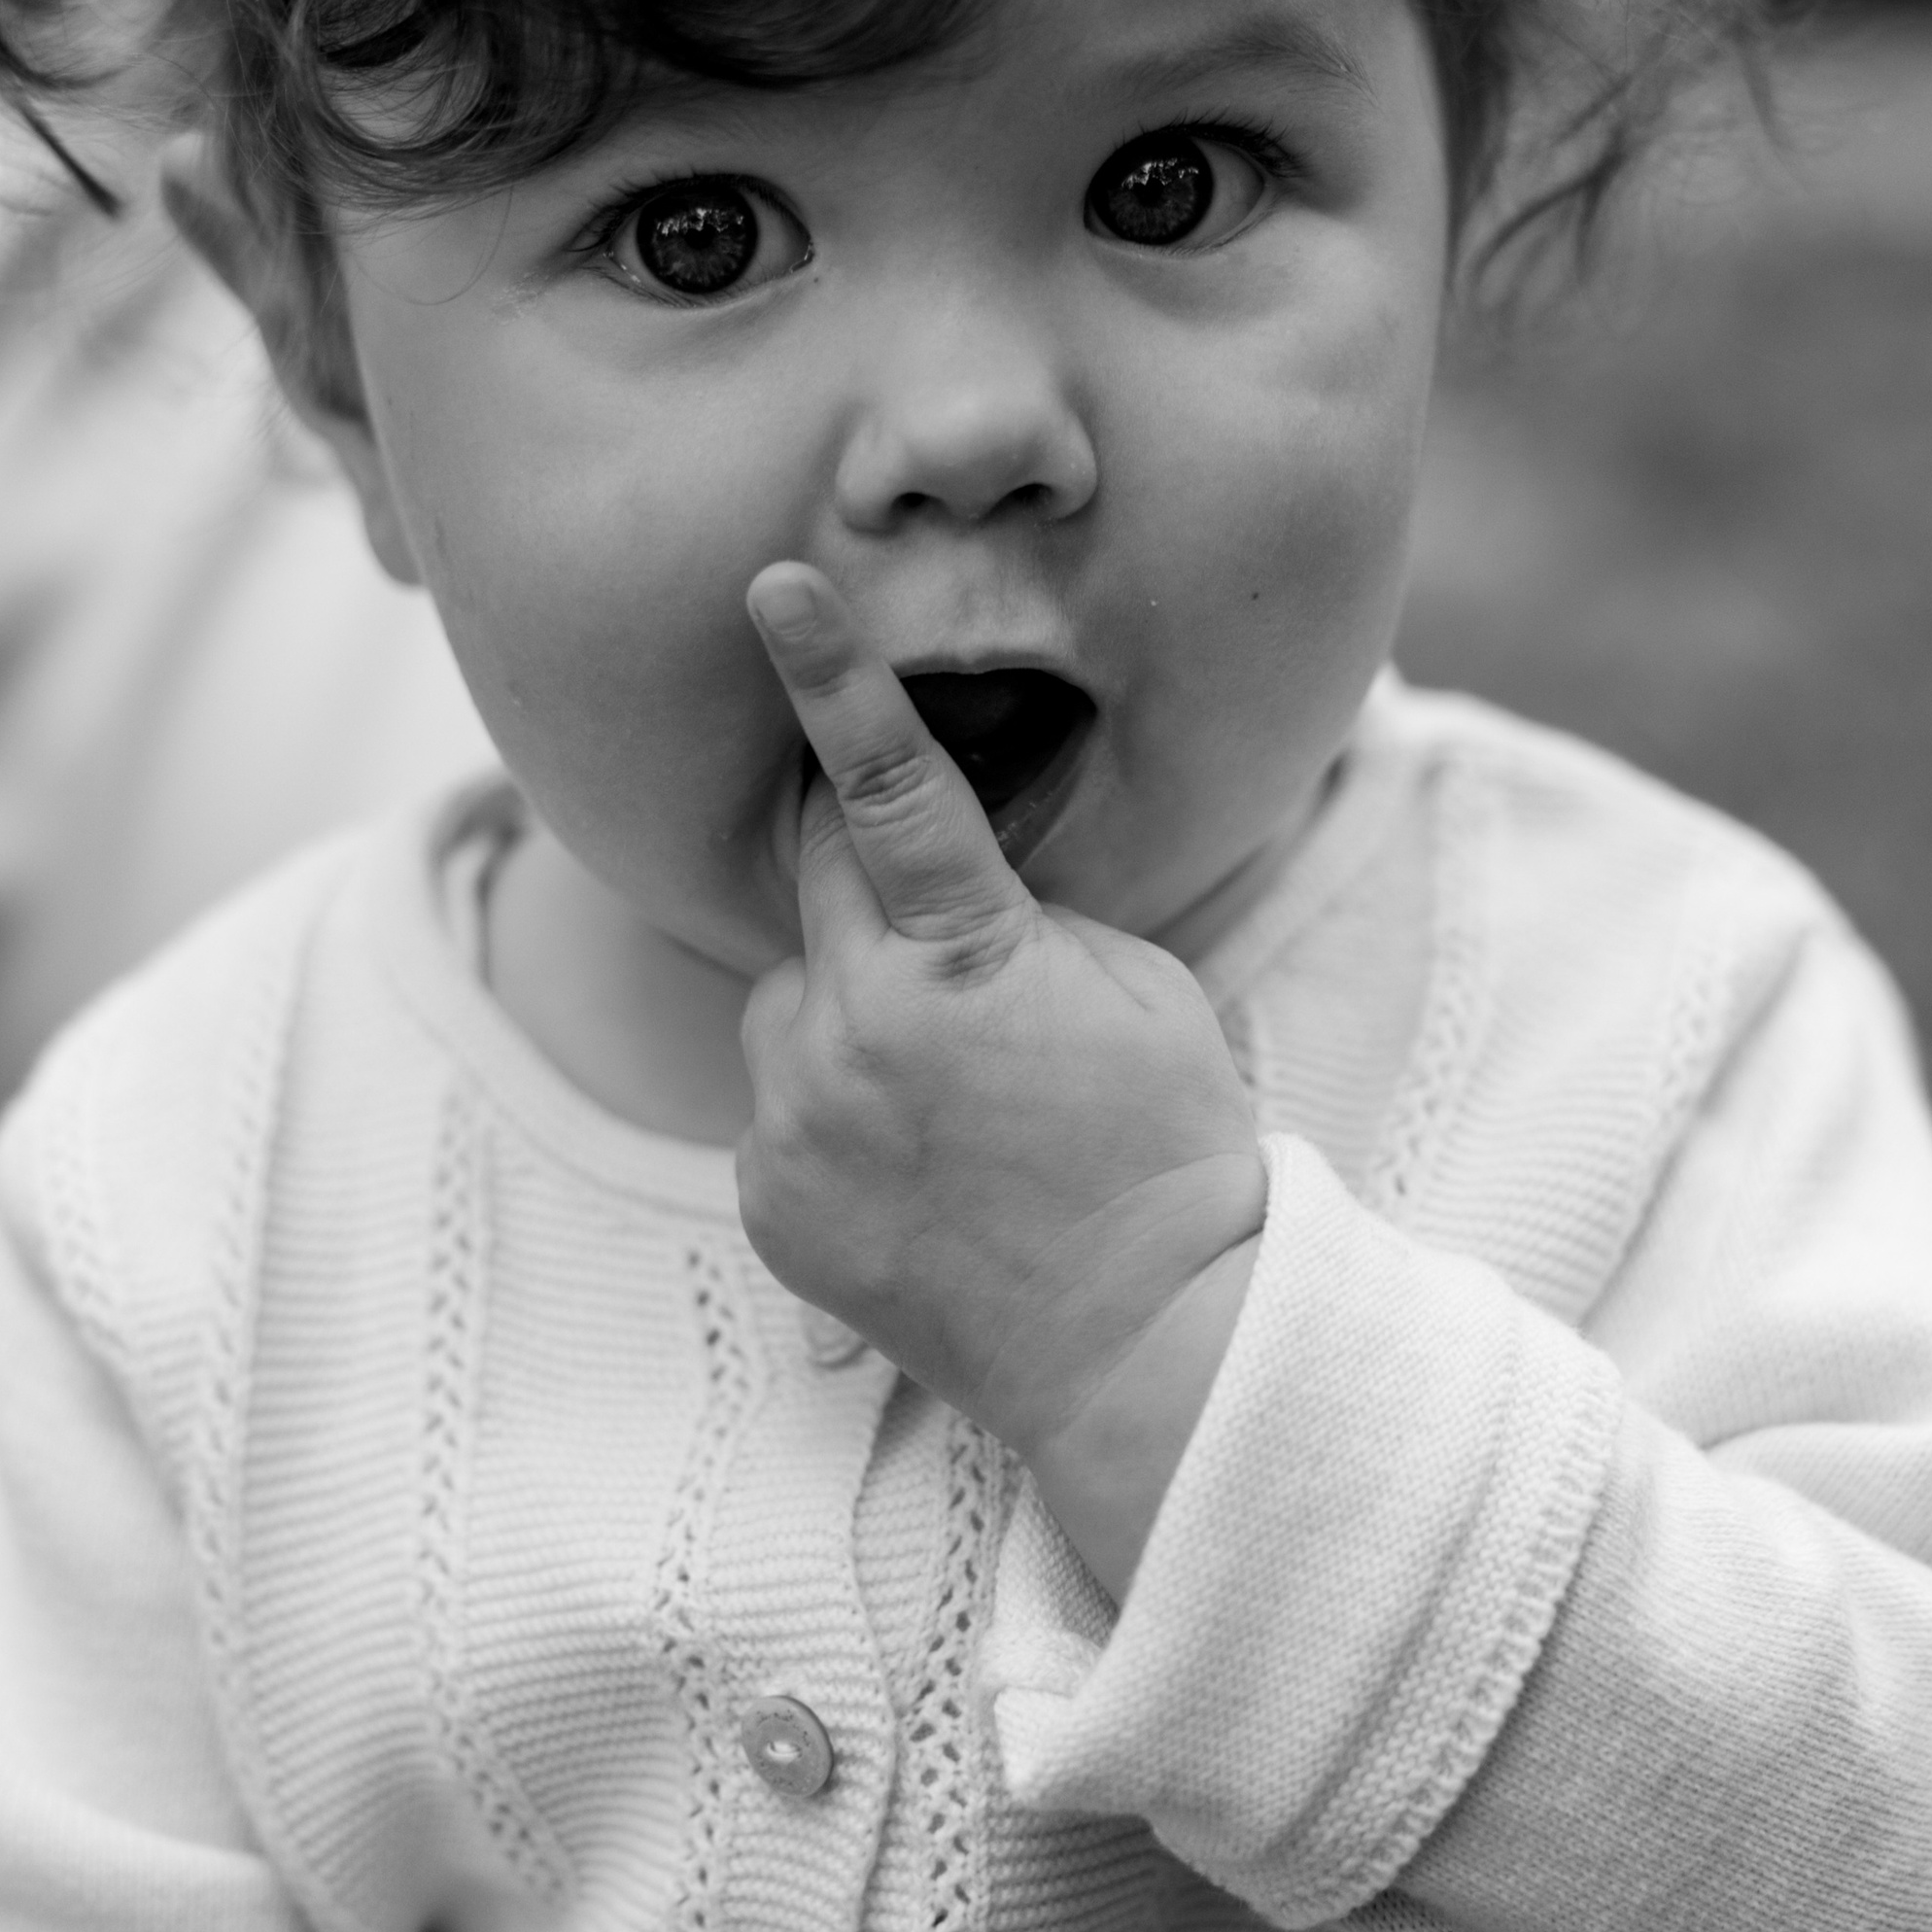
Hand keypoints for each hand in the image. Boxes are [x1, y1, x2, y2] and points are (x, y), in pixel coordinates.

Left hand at [740, 562, 1266, 1595]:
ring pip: (787, 1001)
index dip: (832, 675)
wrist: (1149, 1342)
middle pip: (812, 878)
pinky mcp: (767, 1199)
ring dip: (846, 1013)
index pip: (886, 785)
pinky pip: (777, 1105)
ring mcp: (798, 1120)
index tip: (771, 589)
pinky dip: (829, 1110)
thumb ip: (1014, 916)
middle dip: (862, 879)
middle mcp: (856, 1028)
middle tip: (942, 940)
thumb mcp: (1129, 982)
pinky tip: (915, 1165)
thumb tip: (942, 894)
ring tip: (950, 1098)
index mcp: (964, 956)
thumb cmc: (1164, 1146)